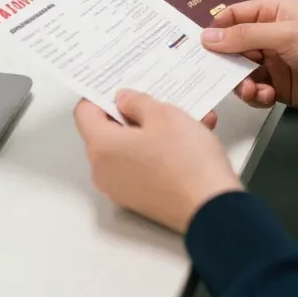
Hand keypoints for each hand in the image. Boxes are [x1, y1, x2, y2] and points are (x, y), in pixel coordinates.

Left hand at [74, 92, 241, 233]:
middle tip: (152, 99)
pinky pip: (144, 166)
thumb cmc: (187, 164)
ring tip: (182, 117)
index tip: (118, 87)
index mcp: (101, 147)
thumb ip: (136, 102)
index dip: (101, 95)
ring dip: (152, 131)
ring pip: (130, 149)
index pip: (85, 113)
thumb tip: (125, 100)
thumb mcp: (163, 114)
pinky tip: (190, 138)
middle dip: (132, 113)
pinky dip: (161, 151)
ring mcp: (122, 189)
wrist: (213, 209)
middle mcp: (105, 172)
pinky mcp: (143, 199)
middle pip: (108, 132)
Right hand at [202, 0, 297, 123]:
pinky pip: (254, 90)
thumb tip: (208, 37)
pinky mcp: (279, 86)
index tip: (196, 46)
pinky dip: (255, 95)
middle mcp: (269, 34)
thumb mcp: (286, 35)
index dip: (213, 30)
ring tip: (252, 88)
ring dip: (240, 82)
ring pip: (239, 71)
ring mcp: (274, 61)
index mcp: (271, 11)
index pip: (231, 15)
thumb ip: (244, 36)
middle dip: (223, 61)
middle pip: (231, 46)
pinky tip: (266, 96)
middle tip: (216, 73)